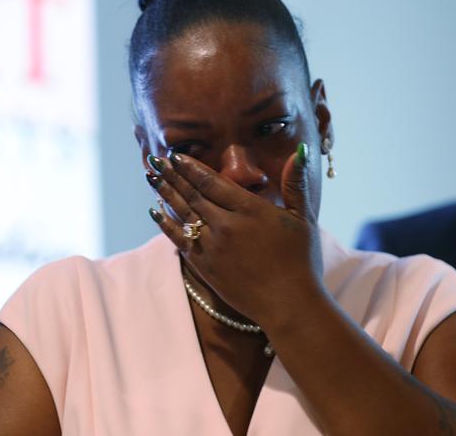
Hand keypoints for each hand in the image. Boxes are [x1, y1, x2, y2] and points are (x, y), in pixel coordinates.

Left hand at [146, 143, 323, 328]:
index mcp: (250, 210)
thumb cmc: (301, 260)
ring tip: (152, 178)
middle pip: (193, 195)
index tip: (176, 156)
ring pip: (184, 215)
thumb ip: (296, 184)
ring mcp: (213, 247)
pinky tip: (156, 212)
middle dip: (173, 176)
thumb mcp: (303, 218)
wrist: (288, 304)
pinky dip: (167, 224)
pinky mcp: (206, 268)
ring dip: (166, 194)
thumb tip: (301, 151)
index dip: (192, 167)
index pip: (212, 182)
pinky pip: (180, 240)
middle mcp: (227, 225)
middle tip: (156, 161)